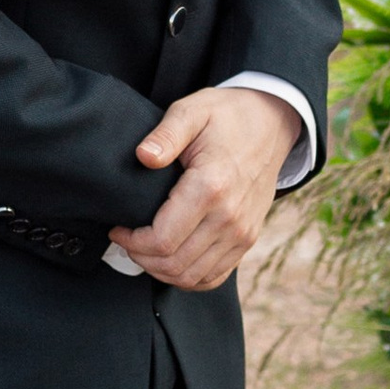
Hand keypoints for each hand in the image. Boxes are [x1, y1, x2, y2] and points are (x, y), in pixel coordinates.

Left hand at [110, 88, 297, 293]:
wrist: (271, 123)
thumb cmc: (227, 116)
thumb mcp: (192, 111)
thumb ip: (166, 134)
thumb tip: (143, 156)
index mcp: (211, 187)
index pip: (163, 239)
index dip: (132, 241)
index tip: (118, 228)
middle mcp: (230, 217)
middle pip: (175, 264)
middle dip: (141, 258)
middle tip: (126, 240)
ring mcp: (242, 233)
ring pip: (192, 277)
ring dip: (161, 270)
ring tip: (144, 249)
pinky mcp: (248, 239)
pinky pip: (214, 277)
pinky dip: (187, 277)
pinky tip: (170, 259)